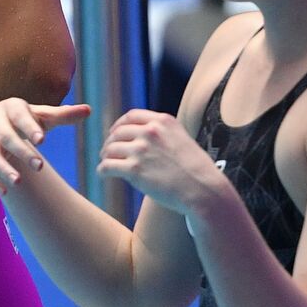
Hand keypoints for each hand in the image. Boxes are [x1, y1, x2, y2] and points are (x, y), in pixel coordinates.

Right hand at [0, 98, 90, 195]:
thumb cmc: (26, 120)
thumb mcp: (44, 116)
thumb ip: (64, 115)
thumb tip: (89, 110)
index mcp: (11, 106)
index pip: (19, 116)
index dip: (29, 127)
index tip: (43, 140)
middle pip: (5, 137)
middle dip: (21, 152)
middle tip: (40, 166)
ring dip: (2, 169)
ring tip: (18, 183)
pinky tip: (4, 193)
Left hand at [97, 109, 222, 214]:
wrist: (204, 191)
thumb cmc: (197, 171)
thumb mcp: (182, 140)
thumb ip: (164, 134)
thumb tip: (145, 136)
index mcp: (163, 121)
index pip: (131, 116)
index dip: (118, 124)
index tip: (114, 133)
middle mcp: (150, 132)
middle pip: (118, 132)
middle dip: (110, 142)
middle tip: (106, 152)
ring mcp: (141, 150)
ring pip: (110, 149)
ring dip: (105, 157)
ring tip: (106, 164)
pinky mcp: (134, 170)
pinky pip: (107, 166)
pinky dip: (102, 170)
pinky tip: (104, 175)